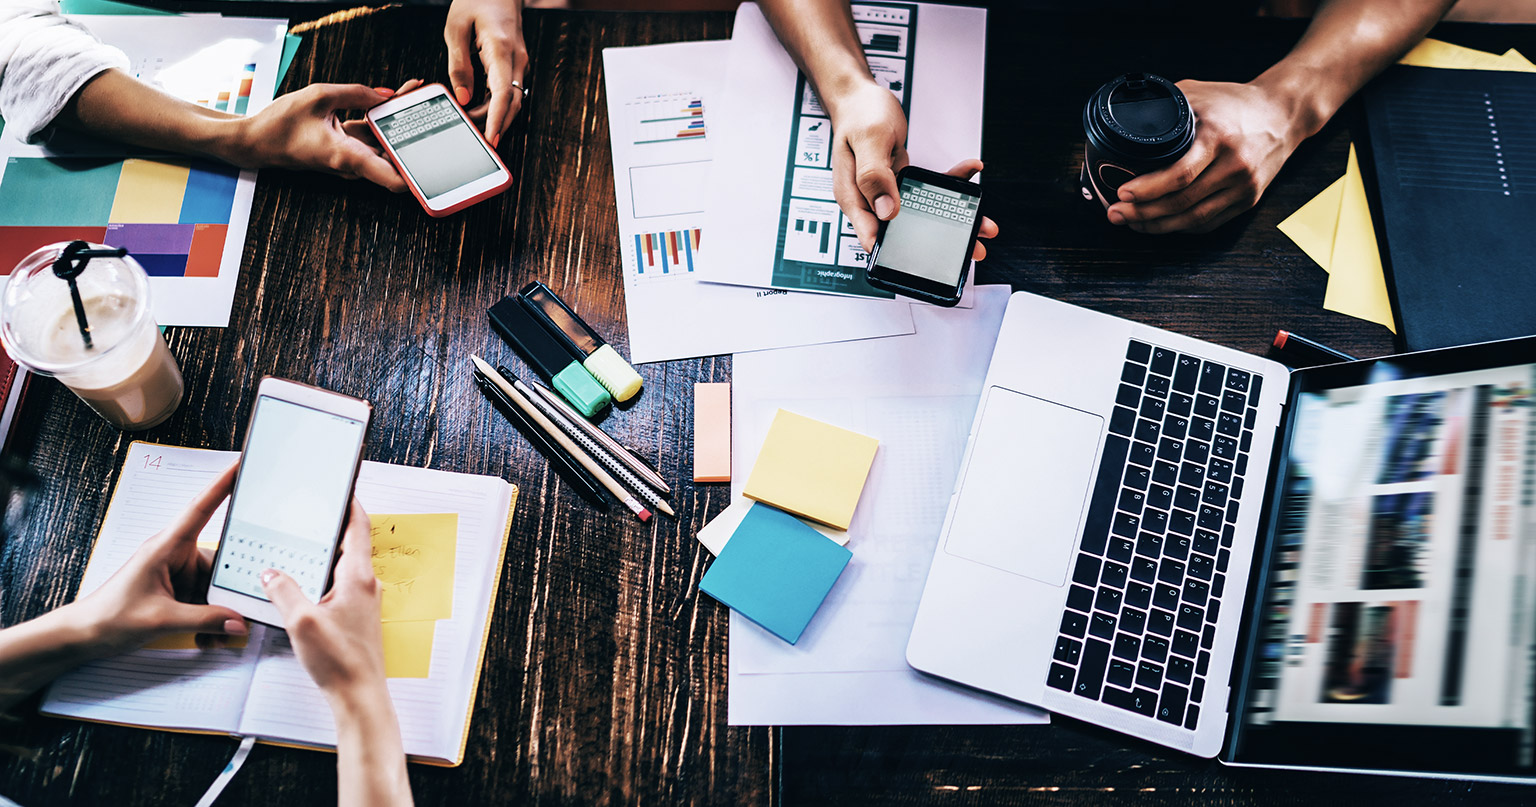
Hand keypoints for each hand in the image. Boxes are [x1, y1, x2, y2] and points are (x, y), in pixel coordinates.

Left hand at [68, 463, 246, 656]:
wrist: (84, 636)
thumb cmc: (108, 617)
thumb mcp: (160, 619)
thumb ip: (204, 619)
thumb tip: (238, 621)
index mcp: (166, 547)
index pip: (201, 509)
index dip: (222, 485)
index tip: (241, 465)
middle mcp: (175, 556)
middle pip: (220, 560)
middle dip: (231, 589)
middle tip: (244, 610)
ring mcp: (178, 574)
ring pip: (216, 586)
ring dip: (221, 611)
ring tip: (220, 635)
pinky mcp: (179, 592)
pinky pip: (207, 601)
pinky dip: (211, 620)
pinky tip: (208, 637)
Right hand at [227, 82, 418, 192]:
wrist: (256, 140)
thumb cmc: (281, 123)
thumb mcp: (320, 96)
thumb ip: (356, 93)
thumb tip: (387, 95)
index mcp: (348, 156)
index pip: (393, 179)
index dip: (418, 177)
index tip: (436, 168)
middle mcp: (353, 163)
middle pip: (394, 154)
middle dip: (415, 136)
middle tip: (432, 112)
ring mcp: (350, 158)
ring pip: (383, 142)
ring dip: (399, 123)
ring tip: (417, 96)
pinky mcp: (346, 149)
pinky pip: (370, 136)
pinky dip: (381, 120)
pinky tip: (394, 99)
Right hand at [261, 499, 384, 699]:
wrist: (358, 696)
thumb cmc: (340, 662)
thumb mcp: (301, 621)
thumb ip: (283, 591)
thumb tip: (270, 572)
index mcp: (358, 577)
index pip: (358, 526)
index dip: (349, 503)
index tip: (339, 486)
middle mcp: (365, 585)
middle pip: (350, 544)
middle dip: (329, 527)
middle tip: (308, 512)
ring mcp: (361, 601)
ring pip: (341, 567)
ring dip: (322, 555)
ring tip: (298, 545)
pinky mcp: (354, 617)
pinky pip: (336, 587)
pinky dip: (320, 578)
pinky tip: (300, 585)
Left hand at [445, 0, 527, 147]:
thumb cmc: (476, 0)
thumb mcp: (456, 28)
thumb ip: (458, 64)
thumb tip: (463, 97)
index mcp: (501, 48)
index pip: (503, 93)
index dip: (497, 119)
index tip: (490, 139)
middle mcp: (516, 59)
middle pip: (512, 103)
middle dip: (496, 125)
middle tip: (475, 141)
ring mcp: (519, 62)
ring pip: (513, 100)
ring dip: (497, 117)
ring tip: (475, 129)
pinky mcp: (515, 64)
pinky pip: (510, 91)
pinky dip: (497, 106)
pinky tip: (481, 113)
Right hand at [826, 82, 997, 260]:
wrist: (860, 97)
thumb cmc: (858, 114)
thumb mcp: (869, 139)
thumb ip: (875, 175)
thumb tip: (886, 211)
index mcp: (855, 196)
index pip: (873, 236)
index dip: (899, 253)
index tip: (931, 260)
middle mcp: (869, 199)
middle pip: (903, 230)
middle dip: (939, 240)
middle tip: (972, 246)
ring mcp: (885, 192)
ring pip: (920, 212)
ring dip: (952, 215)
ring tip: (983, 221)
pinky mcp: (899, 181)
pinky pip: (926, 187)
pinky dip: (950, 182)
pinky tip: (971, 171)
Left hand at [1106, 79, 1306, 233]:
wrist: (1283, 114)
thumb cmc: (1236, 102)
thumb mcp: (1198, 93)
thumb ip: (1165, 104)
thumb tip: (1126, 118)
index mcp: (1219, 137)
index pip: (1180, 174)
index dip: (1148, 189)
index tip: (1123, 192)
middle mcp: (1235, 165)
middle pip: (1182, 202)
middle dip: (1143, 213)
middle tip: (1115, 213)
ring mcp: (1244, 187)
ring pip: (1194, 219)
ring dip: (1158, 226)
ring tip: (1131, 223)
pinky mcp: (1248, 200)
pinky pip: (1209, 223)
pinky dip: (1180, 227)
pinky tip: (1159, 225)